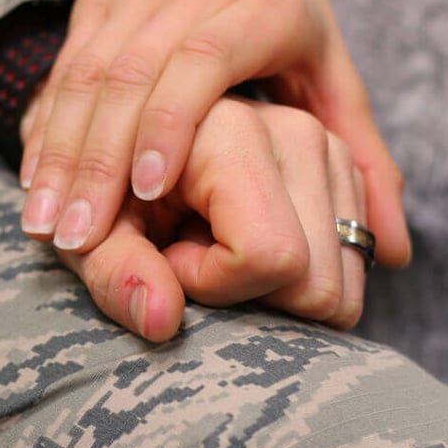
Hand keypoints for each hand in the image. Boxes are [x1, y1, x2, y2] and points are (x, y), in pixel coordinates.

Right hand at [19, 0, 408, 268]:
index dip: (172, 124)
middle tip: (77, 240)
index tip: (148, 194)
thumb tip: (393, 252)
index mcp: (259, 5)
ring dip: (59, 153)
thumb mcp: (331, 71)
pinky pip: (62, 67)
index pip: (201, 59)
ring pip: (85, 73)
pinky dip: (45, 128)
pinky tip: (34, 183)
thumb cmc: (284, 12)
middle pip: (129, 74)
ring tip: (45, 227)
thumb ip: (359, 157)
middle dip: (97, 161)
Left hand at [56, 96, 368, 340]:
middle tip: (194, 254)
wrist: (133, 164)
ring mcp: (329, 148)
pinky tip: (249, 241)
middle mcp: (294, 128)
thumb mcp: (94, 240)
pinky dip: (303, 276)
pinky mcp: (342, 170)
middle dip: (252, 294)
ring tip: (218, 244)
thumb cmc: (107, 204)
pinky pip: (354, 267)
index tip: (168, 254)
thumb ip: (117, 275)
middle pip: (316, 280)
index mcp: (230, 129)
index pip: (269, 255)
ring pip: (343, 282)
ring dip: (278, 287)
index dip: (211, 282)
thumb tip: (162, 319)